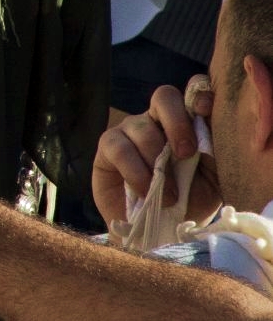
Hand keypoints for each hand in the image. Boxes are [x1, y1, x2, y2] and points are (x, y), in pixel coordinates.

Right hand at [91, 78, 217, 226]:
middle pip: (164, 97)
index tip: (206, 111)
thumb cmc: (190, 200)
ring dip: (156, 161)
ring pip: (140, 126)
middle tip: (186, 154)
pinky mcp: (107, 147)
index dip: (199, 93)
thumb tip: (209, 139)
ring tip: (169, 194)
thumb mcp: (212, 179)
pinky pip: (119, 148)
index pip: (193, 91)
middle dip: (177, 122)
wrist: (160, 229)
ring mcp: (131, 130)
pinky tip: (146, 191)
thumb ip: (212, 155)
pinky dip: (135, 172)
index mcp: (189, 121)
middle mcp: (158, 119)